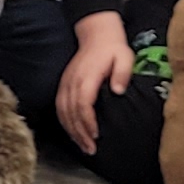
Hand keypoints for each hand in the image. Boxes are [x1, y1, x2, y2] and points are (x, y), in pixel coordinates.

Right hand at [56, 17, 133, 155]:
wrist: (96, 34)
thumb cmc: (113, 48)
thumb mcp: (124, 57)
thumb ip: (122, 73)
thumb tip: (118, 91)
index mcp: (87, 76)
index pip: (83, 102)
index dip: (87, 120)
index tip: (96, 134)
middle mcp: (73, 81)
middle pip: (71, 111)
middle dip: (80, 132)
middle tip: (91, 149)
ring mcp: (66, 83)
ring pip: (63, 111)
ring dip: (71, 131)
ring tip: (83, 146)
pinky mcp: (64, 85)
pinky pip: (60, 107)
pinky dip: (65, 122)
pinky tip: (73, 133)